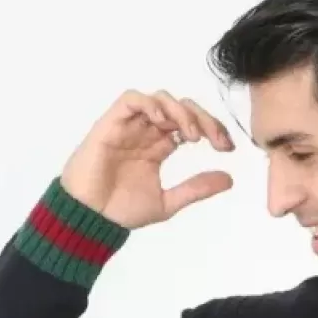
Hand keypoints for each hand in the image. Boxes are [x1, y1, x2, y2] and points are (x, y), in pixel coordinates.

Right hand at [60, 88, 235, 228]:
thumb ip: (196, 189)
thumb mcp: (167, 202)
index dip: (211, 129)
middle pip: (180, 108)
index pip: (190, 125)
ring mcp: (129, 126)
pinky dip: (150, 104)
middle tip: (216, 140)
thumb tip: (228, 179)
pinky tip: (164, 122)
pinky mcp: (111, 124)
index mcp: (159, 147)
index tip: (227, 148)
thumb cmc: (119, 210)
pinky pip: (131, 99)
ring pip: (159, 99)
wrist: (89, 217)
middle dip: (203, 118)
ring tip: (191, 135)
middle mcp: (146, 132)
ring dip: (180, 111)